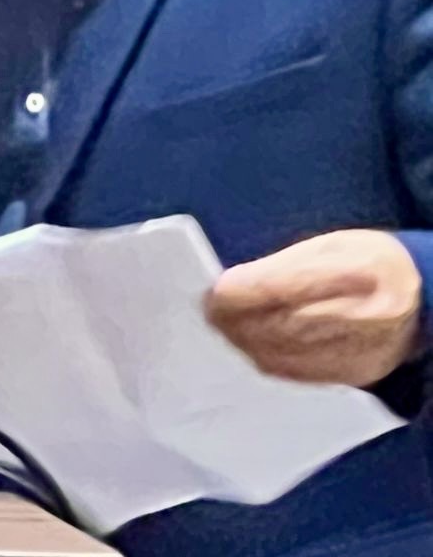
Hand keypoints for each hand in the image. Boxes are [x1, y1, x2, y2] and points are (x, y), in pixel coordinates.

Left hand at [206, 229, 421, 387]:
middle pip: (282, 327)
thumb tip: (234, 285)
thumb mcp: (330, 245)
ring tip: (225, 329)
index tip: (212, 293)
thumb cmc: (369, 261)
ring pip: (289, 356)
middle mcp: (362, 317)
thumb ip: (283, 266)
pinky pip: (303, 375)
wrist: (422, 298)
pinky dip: (271, 361)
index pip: (286, 288)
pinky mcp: (358, 375)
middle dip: (237, 322)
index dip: (242, 294)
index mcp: (356, 271)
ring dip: (247, 344)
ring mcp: (362, 352)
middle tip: (209, 313)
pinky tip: (254, 347)